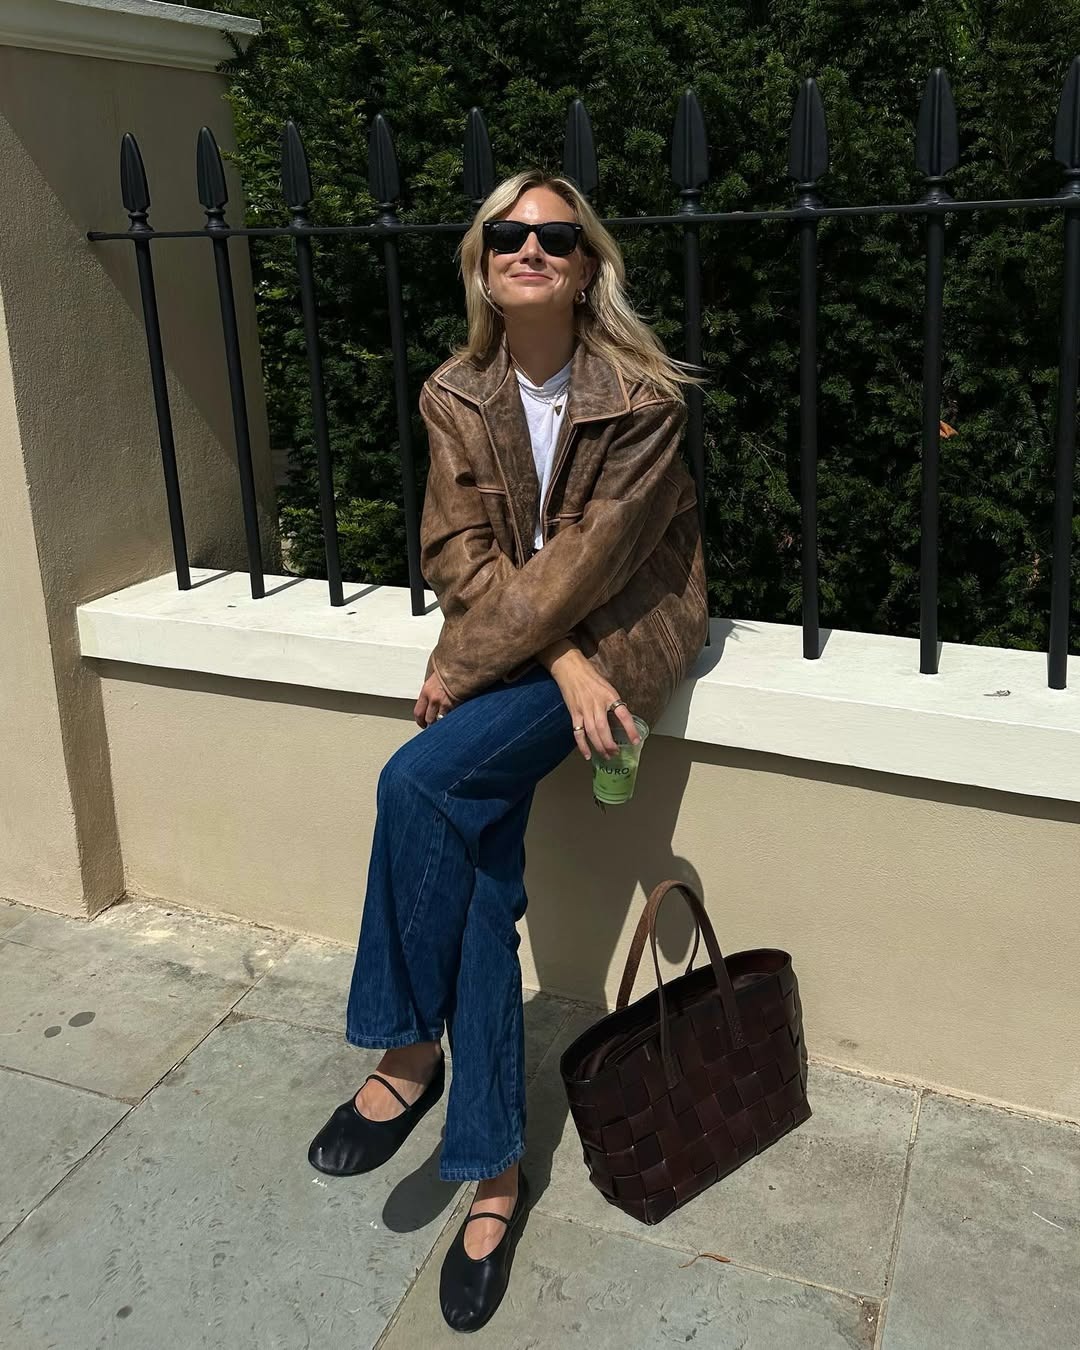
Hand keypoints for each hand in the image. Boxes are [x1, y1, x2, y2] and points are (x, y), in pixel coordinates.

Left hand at [414, 672, 455, 728]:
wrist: (461, 667)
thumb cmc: (450, 671)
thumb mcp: (434, 679)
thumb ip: (430, 692)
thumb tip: (429, 701)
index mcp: (426, 691)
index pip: (418, 712)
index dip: (420, 721)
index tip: (423, 724)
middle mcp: (433, 698)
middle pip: (428, 719)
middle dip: (431, 723)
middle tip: (434, 725)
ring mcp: (444, 702)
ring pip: (440, 720)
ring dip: (442, 722)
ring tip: (445, 722)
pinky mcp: (455, 705)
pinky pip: (451, 716)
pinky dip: (452, 718)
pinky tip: (454, 717)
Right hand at [538, 641, 639, 761]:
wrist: (570, 668)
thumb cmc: (590, 677)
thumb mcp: (607, 686)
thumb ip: (613, 702)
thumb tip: (621, 719)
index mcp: (609, 696)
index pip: (623, 714)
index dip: (630, 729)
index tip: (635, 740)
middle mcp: (597, 703)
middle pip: (603, 728)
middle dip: (610, 744)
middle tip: (616, 753)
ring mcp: (584, 709)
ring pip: (592, 733)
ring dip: (599, 746)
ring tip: (606, 755)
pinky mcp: (574, 713)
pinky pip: (578, 732)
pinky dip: (582, 745)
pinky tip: (587, 755)